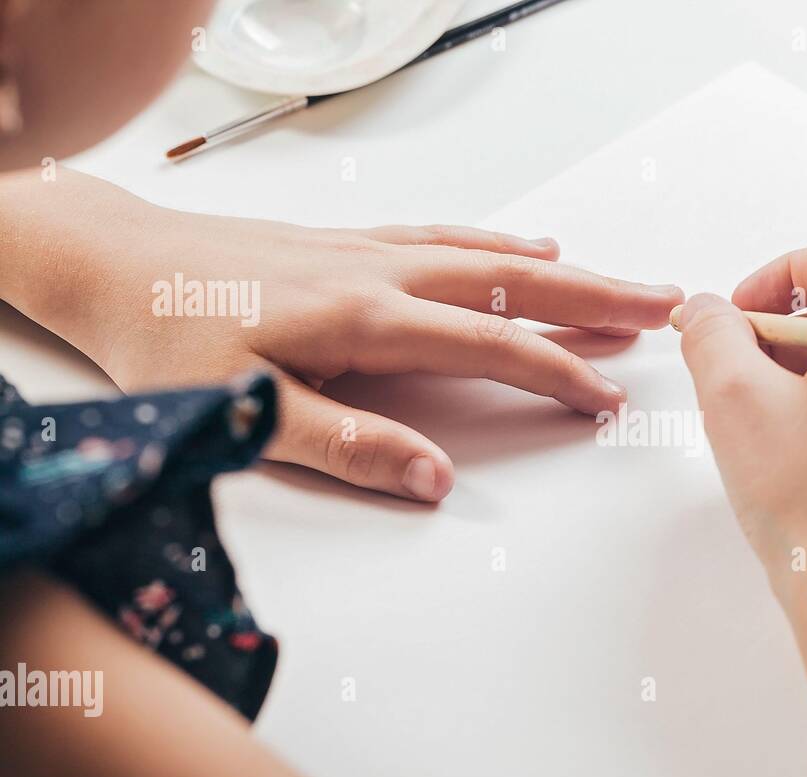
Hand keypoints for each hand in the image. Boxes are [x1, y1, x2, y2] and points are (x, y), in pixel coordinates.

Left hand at [0, 170, 682, 500]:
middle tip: (665, 307)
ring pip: (492, 256)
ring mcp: (370, 252)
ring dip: (566, 272)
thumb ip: (347, 445)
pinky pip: (449, 236)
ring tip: (623, 287)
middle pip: (514, 284)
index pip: (490, 346)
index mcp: (366, 319)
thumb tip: (434, 480)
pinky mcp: (352, 244)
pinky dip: (501, 243)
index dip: (558, 374)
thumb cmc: (166, 336)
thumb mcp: (244, 411)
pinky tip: (528, 246)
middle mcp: (381, 274)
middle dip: (596, 300)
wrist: (112, 262)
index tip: (612, 397)